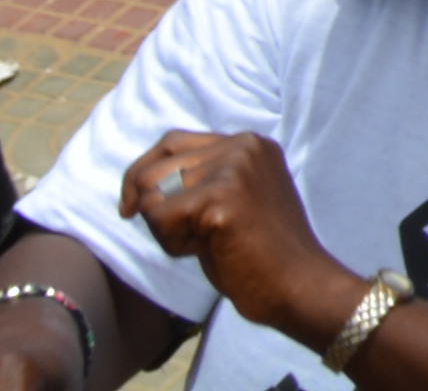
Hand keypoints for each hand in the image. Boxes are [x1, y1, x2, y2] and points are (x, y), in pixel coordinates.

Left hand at [114, 134, 339, 333]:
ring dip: (166, 229)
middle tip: (185, 239)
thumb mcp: (234, 198)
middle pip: (154, 169)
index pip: (171, 142)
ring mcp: (235, 168)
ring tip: (203, 243)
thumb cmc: (258, 253)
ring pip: (152, 194)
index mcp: (249, 143)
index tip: (130, 209)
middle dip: (153, 210)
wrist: (296, 284)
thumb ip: (203, 178)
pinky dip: (173, 243)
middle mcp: (243, 145)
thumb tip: (141, 180)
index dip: (141, 174)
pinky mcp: (222, 197)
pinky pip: (161, 219)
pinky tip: (207, 250)